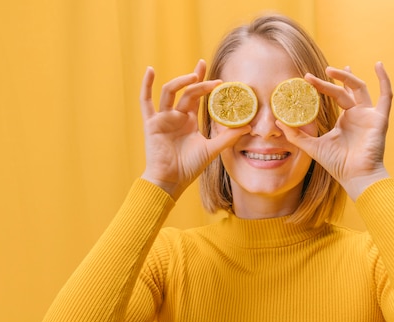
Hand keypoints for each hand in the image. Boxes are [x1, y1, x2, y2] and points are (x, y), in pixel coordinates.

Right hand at [139, 60, 249, 199]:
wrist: (171, 180)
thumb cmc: (189, 167)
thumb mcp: (212, 150)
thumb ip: (228, 137)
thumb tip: (248, 126)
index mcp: (189, 120)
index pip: (197, 96)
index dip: (204, 83)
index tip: (217, 76)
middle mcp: (176, 116)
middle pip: (186, 91)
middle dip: (196, 79)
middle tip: (206, 69)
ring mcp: (163, 118)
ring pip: (169, 92)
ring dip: (180, 82)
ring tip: (194, 77)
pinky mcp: (151, 123)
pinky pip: (145, 102)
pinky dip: (146, 86)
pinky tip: (150, 70)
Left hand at [278, 62, 392, 199]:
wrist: (355, 176)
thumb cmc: (337, 164)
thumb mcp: (312, 147)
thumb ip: (296, 135)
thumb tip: (277, 121)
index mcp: (345, 120)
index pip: (335, 95)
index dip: (323, 86)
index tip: (308, 78)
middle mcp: (357, 115)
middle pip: (345, 90)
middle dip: (331, 80)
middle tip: (313, 75)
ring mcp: (369, 115)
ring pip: (360, 88)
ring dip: (347, 77)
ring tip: (331, 70)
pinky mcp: (379, 119)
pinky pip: (386, 96)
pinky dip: (384, 80)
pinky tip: (379, 65)